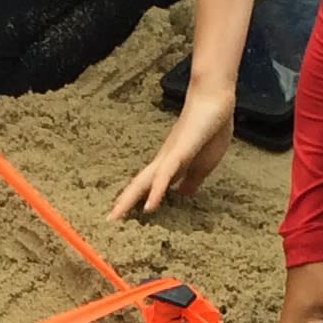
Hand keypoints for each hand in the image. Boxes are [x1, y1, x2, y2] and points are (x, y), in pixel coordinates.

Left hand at [111, 87, 236, 220]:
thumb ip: (192, 179)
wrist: (214, 99)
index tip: (123, 220)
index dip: (135, 203)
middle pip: (137, 186)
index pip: (147, 188)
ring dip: (129, 200)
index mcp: (170, 166)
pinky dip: (155, 193)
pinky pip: (164, 176)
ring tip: (116, 218)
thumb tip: (182, 194)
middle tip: (108, 223)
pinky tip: (149, 208)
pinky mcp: (179, 153)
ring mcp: (169, 157)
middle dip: (123, 205)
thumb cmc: (210, 129)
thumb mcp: (203, 164)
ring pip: (144, 182)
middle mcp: (163, 161)